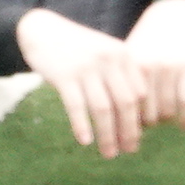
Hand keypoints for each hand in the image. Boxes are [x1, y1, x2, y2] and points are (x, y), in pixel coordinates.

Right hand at [17, 6, 167, 158]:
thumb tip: (135, 118)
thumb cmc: (78, 50)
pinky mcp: (64, 76)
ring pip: (103, 109)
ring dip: (108, 135)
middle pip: (125, 103)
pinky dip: (82, 126)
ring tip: (110, 153)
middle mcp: (108, 60)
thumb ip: (120, 78)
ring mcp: (86, 68)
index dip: (141, 118)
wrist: (43, 31)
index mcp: (123, 55)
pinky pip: (77, 106)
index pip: (140, 94)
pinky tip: (85, 142)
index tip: (138, 136)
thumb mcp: (105, 55)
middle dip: (129, 131)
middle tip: (129, 150)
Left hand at [122, 0, 184, 134]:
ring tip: (164, 120)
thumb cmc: (144, 49)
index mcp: (128, 68)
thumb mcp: (128, 63)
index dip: (125, 128)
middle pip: (146, 115)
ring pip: (167, 112)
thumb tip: (114, 130)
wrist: (171, 20)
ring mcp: (170, 67)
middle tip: (147, 126)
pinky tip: (184, 127)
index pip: (125, 109)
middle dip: (146, 127)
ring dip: (166, 122)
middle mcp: (147, 67)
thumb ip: (120, 89)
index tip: (124, 140)